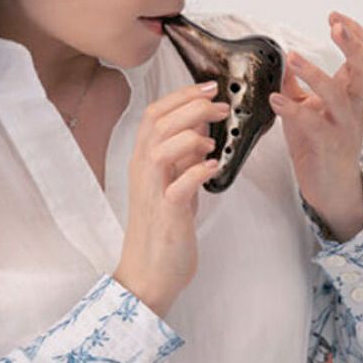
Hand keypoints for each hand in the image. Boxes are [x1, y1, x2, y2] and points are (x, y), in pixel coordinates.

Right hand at [114, 81, 230, 317]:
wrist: (149, 274)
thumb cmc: (163, 232)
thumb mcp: (174, 185)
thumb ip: (184, 157)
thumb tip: (200, 127)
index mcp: (143, 162)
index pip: (154, 115)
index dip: (181, 96)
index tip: (208, 87)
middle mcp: (142, 172)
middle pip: (157, 123)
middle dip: (190, 106)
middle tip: (220, 104)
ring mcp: (152, 192)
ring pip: (161, 148)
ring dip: (191, 134)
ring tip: (214, 136)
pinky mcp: (166, 215)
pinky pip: (178, 186)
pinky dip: (197, 171)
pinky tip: (213, 167)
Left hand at [269, 10, 362, 235]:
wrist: (331, 189)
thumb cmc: (321, 146)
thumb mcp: (309, 108)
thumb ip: (297, 85)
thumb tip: (281, 59)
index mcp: (354, 92)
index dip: (357, 33)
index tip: (334, 18)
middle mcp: (355, 106)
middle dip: (353, 44)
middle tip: (334, 26)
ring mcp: (344, 125)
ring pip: (340, 94)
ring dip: (315, 73)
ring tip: (293, 57)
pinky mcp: (329, 145)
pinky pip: (314, 124)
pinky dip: (294, 109)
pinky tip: (276, 100)